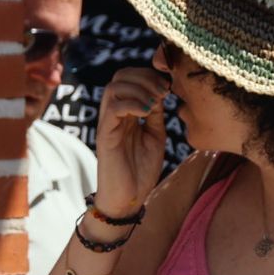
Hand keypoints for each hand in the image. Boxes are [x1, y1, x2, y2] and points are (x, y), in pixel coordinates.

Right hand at [93, 66, 170, 216]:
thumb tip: (160, 92)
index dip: (149, 75)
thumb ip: (156, 114)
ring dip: (139, 89)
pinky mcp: (105, 136)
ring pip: (114, 88)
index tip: (168, 87)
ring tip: (155, 102)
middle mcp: (114, 114)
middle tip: (163, 91)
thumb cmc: (141, 170)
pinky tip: (146, 114)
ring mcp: (108, 124)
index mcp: (126, 112)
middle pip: (120, 76)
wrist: (128, 199)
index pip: (130, 78)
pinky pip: (113, 108)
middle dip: (144, 77)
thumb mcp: (155, 136)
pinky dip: (131, 104)